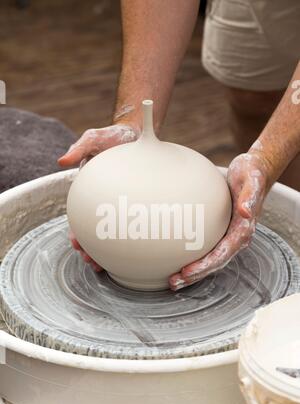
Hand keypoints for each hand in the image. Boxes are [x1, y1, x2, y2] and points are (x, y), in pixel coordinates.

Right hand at [60, 123, 139, 269]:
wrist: (138, 133)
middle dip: (89, 248)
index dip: (76, 232)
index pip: (80, 216)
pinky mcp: (136, 202)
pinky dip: (132, 237)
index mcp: (90, 191)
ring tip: (104, 264)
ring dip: (106, 250)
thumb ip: (79, 148)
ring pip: (112, 232)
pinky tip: (135, 249)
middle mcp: (103, 201)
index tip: (76, 242)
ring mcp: (120, 203)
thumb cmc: (113, 137)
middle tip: (90, 261)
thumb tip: (62, 161)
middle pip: (93, 231)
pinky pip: (134, 220)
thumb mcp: (93, 138)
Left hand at [169, 152, 270, 290]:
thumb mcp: (253, 180)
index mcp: (243, 230)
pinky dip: (192, 258)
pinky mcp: (220, 231)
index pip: (222, 254)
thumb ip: (250, 196)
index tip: (187, 272)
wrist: (256, 171)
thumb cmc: (252, 175)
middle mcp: (236, 238)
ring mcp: (228, 236)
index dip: (205, 266)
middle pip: (214, 263)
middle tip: (174, 282)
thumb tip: (245, 212)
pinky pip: (206, 249)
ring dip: (192, 272)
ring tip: (172, 280)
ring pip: (209, 260)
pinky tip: (176, 260)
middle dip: (195, 275)